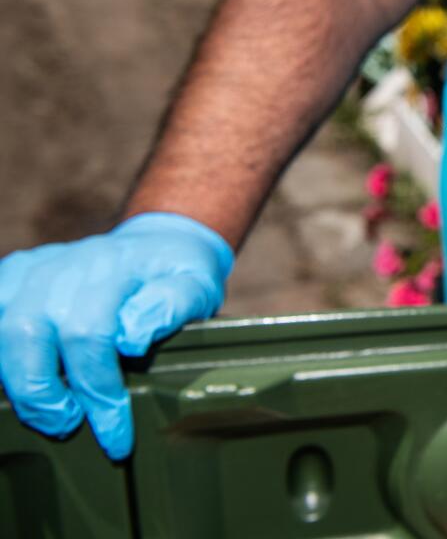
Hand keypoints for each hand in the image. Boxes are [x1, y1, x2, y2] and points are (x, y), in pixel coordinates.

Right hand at [0, 213, 232, 458]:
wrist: (151, 244)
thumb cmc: (175, 273)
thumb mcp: (194, 284)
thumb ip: (171, 306)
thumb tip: (132, 338)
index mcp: (110, 269)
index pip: (90, 335)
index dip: (98, 392)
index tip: (116, 436)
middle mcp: (63, 267)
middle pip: (28, 333)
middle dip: (43, 393)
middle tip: (69, 425)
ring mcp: (33, 272)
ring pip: (1, 329)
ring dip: (17, 382)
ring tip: (49, 416)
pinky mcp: (13, 278)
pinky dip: (1, 356)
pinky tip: (18, 383)